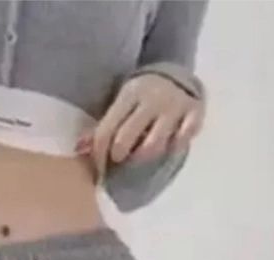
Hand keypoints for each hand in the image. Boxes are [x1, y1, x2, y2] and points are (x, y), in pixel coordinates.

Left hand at [76, 73, 204, 177]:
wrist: (178, 77)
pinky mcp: (194, 113)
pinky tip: (170, 146)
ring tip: (142, 156)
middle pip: (126, 138)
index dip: (99, 155)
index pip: (106, 131)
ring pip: (153, 145)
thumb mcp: (122, 105)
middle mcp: (151, 99)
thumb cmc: (142, 99)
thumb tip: (78, 149)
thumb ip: (104, 127)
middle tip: (120, 161)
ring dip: (144, 157)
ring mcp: (174, 106)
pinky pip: (183, 139)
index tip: (99, 169)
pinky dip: (175, 147)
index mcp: (129, 95)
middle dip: (119, 156)